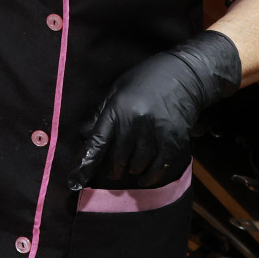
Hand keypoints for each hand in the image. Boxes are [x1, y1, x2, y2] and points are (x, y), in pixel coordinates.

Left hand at [67, 31, 240, 189]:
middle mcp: (134, 121)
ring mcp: (155, 131)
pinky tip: (145, 177)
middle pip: (118, 157)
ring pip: (137, 163)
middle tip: (112, 170)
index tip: (75, 182)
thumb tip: (84, 134)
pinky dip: (151, 176)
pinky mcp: (174, 139)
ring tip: (129, 167)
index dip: (85, 164)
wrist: (183, 75)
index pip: (97, 142)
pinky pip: (159, 166)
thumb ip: (102, 113)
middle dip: (112, 168)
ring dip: (131, 169)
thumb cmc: (144, 80)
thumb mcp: (117, 91)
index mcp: (116, 108)